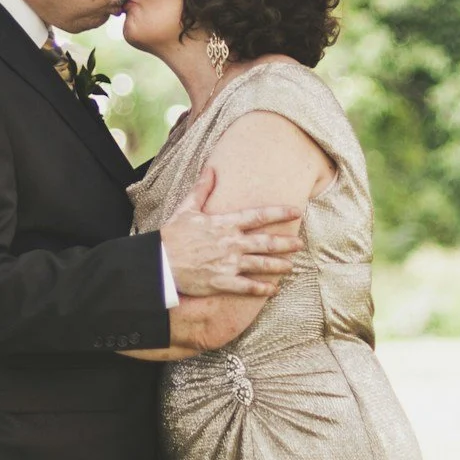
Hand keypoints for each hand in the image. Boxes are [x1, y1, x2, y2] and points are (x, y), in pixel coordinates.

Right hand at [160, 166, 301, 298]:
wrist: (159, 262)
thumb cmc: (172, 235)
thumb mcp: (187, 208)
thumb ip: (202, 189)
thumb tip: (210, 169)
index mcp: (225, 224)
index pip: (258, 216)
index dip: (279, 212)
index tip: (296, 211)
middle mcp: (231, 243)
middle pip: (266, 242)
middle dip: (286, 243)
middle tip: (300, 244)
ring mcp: (228, 263)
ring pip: (261, 264)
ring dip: (279, 266)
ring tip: (292, 267)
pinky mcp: (222, 281)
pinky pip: (247, 286)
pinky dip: (262, 289)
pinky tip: (273, 290)